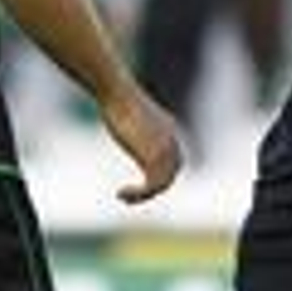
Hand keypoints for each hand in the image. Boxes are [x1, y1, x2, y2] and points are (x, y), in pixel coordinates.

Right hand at [100, 82, 184, 205]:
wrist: (117, 93)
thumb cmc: (117, 98)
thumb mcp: (129, 112)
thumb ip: (132, 121)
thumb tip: (120, 115)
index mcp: (168, 130)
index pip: (175, 160)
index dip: (161, 173)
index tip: (140, 180)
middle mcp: (171, 141)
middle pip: (171, 173)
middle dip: (153, 187)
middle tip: (131, 194)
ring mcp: (164, 149)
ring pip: (163, 183)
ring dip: (143, 195)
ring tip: (124, 197)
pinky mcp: (153, 157)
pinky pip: (152, 186)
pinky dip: (138, 195)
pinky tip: (120, 193)